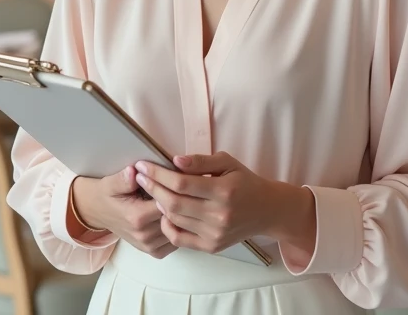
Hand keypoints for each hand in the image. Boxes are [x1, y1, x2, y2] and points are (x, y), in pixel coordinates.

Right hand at [71, 167, 176, 258]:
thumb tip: (134, 171)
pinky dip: (178, 230)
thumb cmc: (107, 195)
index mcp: (137, 217)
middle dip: (181, 204)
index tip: (175, 181)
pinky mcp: (153, 251)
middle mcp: (144, 235)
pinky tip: (175, 218)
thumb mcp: (111, 183)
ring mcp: (149, 245)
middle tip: (182, 190)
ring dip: (182, 218)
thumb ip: (124, 179)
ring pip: (178, 231)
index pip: (168, 203)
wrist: (97, 212)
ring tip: (181, 202)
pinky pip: (174, 242)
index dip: (174, 191)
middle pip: (176, 218)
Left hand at [135, 152, 310, 254]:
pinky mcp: (211, 246)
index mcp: (223, 191)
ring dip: (158, 204)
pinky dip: (167, 226)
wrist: (267, 211)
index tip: (143, 165)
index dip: (158, 174)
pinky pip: (180, 239)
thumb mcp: (227, 163)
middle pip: (173, 203)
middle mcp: (219, 215)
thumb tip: (175, 161)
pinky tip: (163, 212)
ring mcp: (214, 234)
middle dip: (152, 188)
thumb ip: (200, 161)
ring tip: (150, 190)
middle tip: (140, 176)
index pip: (181, 183)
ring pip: (174, 220)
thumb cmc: (245, 182)